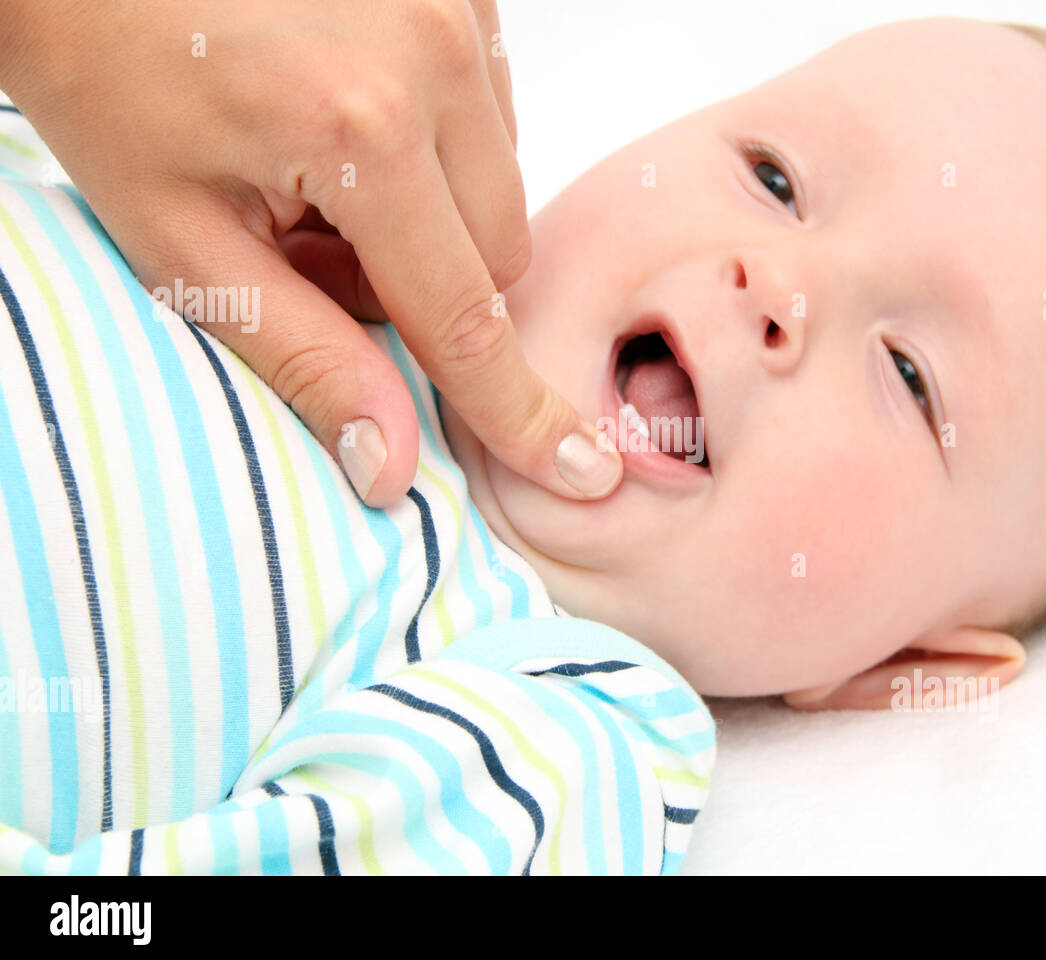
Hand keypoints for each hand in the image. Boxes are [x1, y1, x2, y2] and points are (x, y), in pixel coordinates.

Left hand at [0, 0, 621, 504]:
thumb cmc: (105, 63)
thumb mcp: (179, 236)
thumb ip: (301, 355)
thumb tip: (388, 463)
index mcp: (358, 132)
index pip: (464, 316)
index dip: (516, 408)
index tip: (579, 467)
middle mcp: (432, 59)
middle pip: (497, 255)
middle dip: (423, 284)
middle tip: (311, 241)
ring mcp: (456, 8)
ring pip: (502, 187)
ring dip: (434, 213)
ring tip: (324, 165)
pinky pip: (492, 112)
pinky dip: (437, 142)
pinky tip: (355, 110)